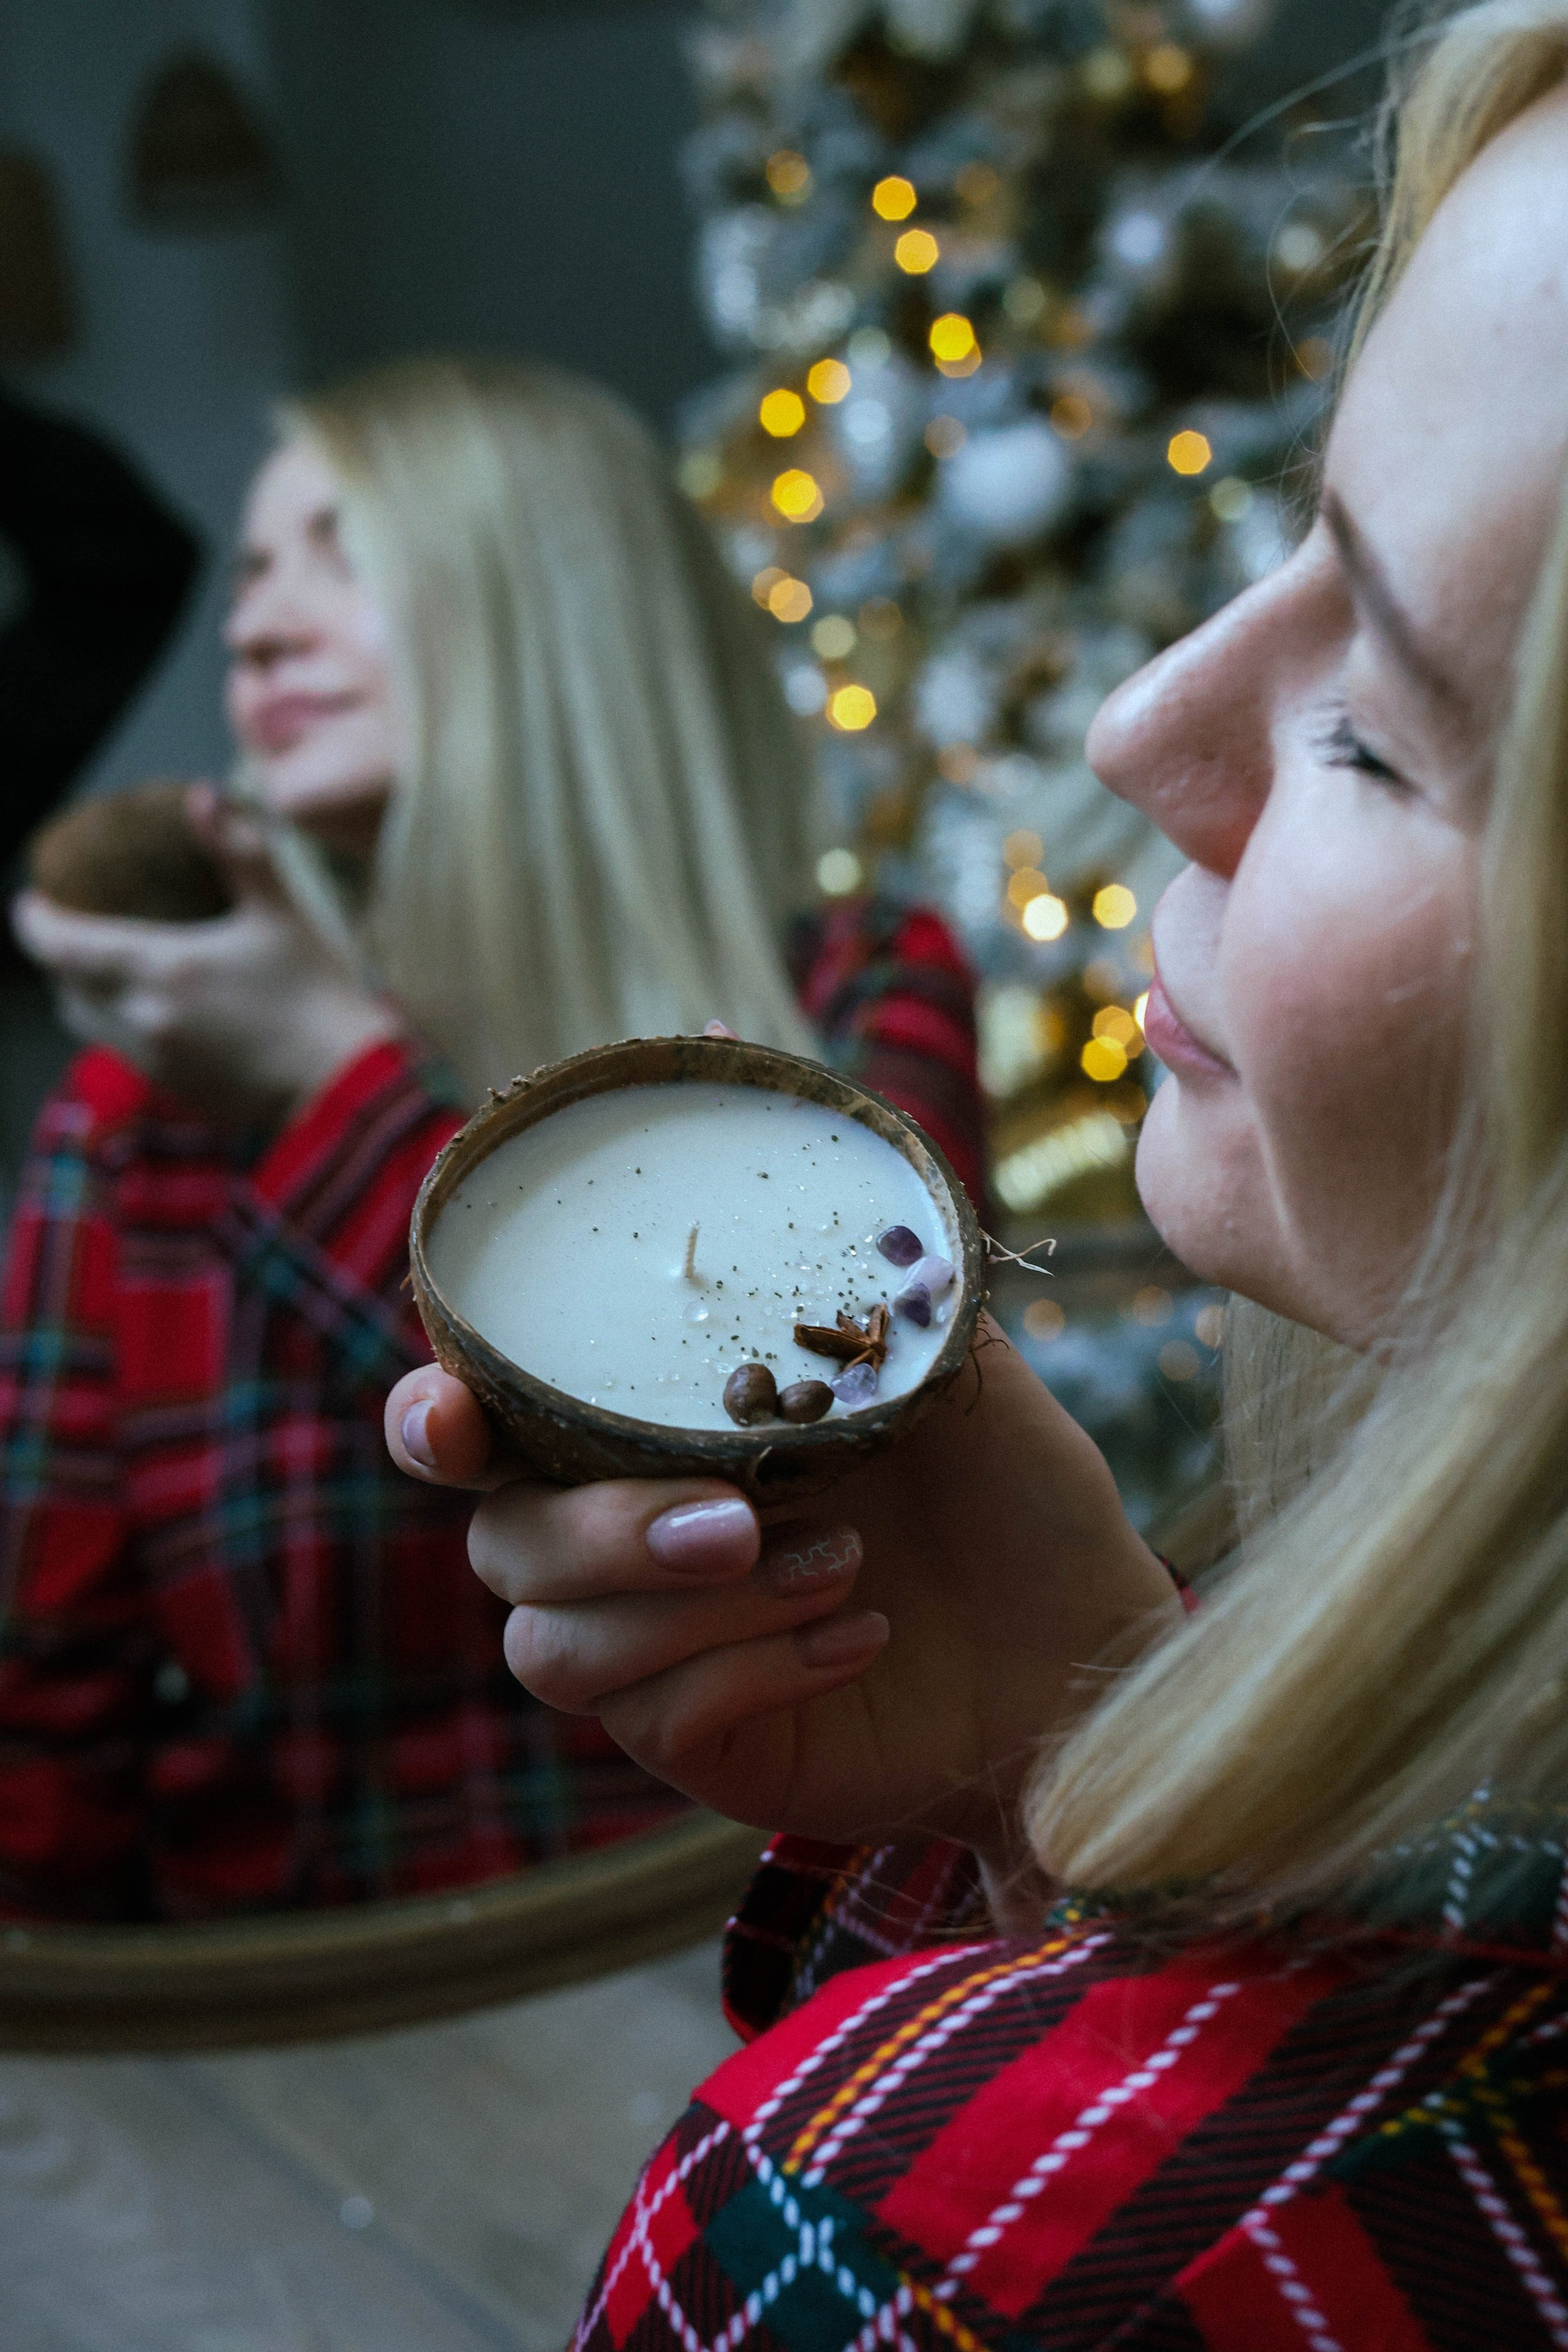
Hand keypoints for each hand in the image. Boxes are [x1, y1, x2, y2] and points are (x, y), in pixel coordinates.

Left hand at [13, 786, 401, 1122]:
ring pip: (88, 1024)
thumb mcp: (280, 911)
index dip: (34, 923)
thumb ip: (236, 849)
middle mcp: (145, 1018)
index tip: (30, 900)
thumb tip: (198, 796)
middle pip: (67, 988)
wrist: (345, 1081)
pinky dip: (118, 1024)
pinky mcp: (176, 1089)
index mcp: (163, 969)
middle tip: (67, 927)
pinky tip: (152, 1009)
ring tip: (100, 968)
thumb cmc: (317, 991)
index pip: (63, 947)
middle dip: (57, 957)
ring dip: (83, 993)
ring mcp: (157, 1060)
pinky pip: (123, 1051)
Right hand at [384, 1329, 1177, 1877]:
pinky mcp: (703, 1745)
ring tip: (842, 1567)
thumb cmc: (1015, 1499)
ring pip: (559, 1645)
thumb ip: (876, 1291)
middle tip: (737, 1520)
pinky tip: (860, 1634)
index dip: (433, 1418)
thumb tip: (833, 1174)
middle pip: (506, 1544)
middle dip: (602, 1533)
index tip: (451, 1416)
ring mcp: (655, 1656)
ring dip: (693, 1608)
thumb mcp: (960, 1376)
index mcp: (652, 1435)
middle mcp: (625, 1546)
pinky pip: (662, 1717)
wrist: (1090, 1649)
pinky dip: (756, 1669)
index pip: (486, 1426)